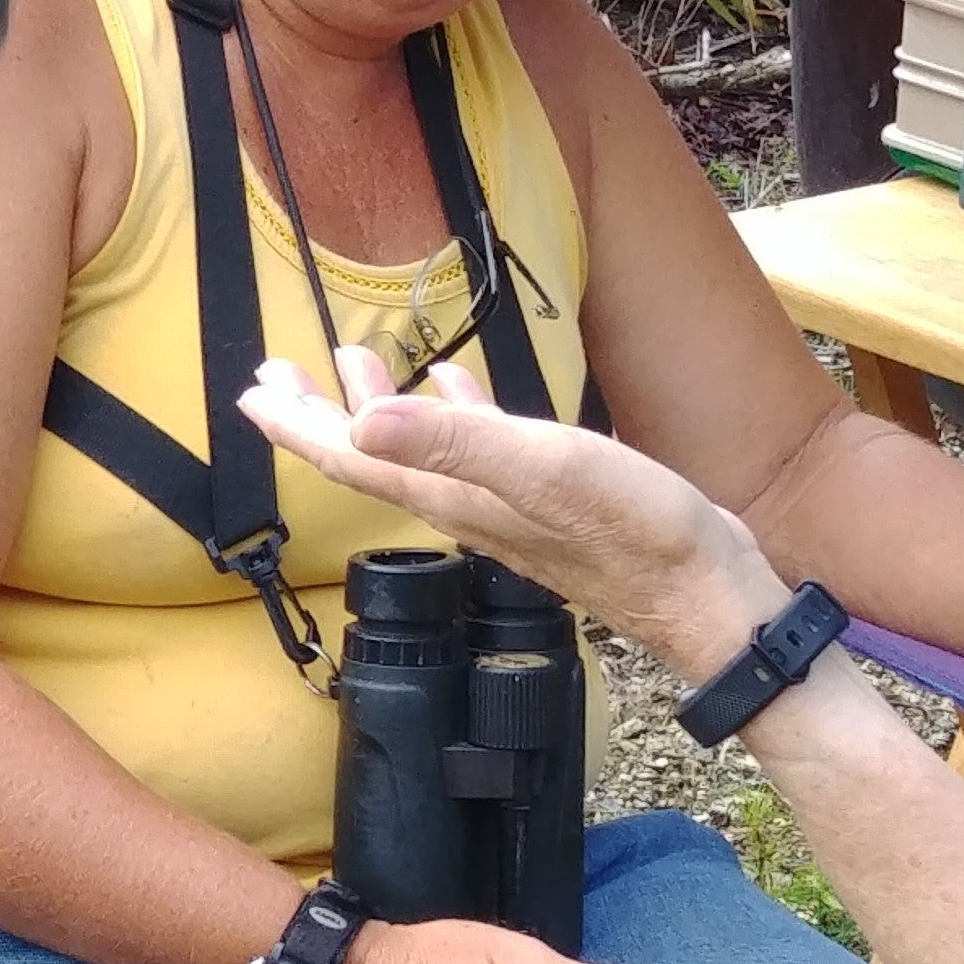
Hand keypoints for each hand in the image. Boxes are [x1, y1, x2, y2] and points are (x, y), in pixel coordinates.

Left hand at [239, 353, 789, 678]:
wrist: (712, 599)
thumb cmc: (639, 534)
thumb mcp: (544, 470)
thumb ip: (456, 441)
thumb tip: (362, 419)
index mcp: (454, 493)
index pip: (352, 456)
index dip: (298, 424)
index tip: (252, 392)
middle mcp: (467, 503)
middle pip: (372, 453)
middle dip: (319, 413)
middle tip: (274, 374)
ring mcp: (508, 504)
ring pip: (421, 449)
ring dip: (381, 407)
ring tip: (352, 363)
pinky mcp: (553, 499)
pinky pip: (482, 448)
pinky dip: (460, 414)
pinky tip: (461, 389)